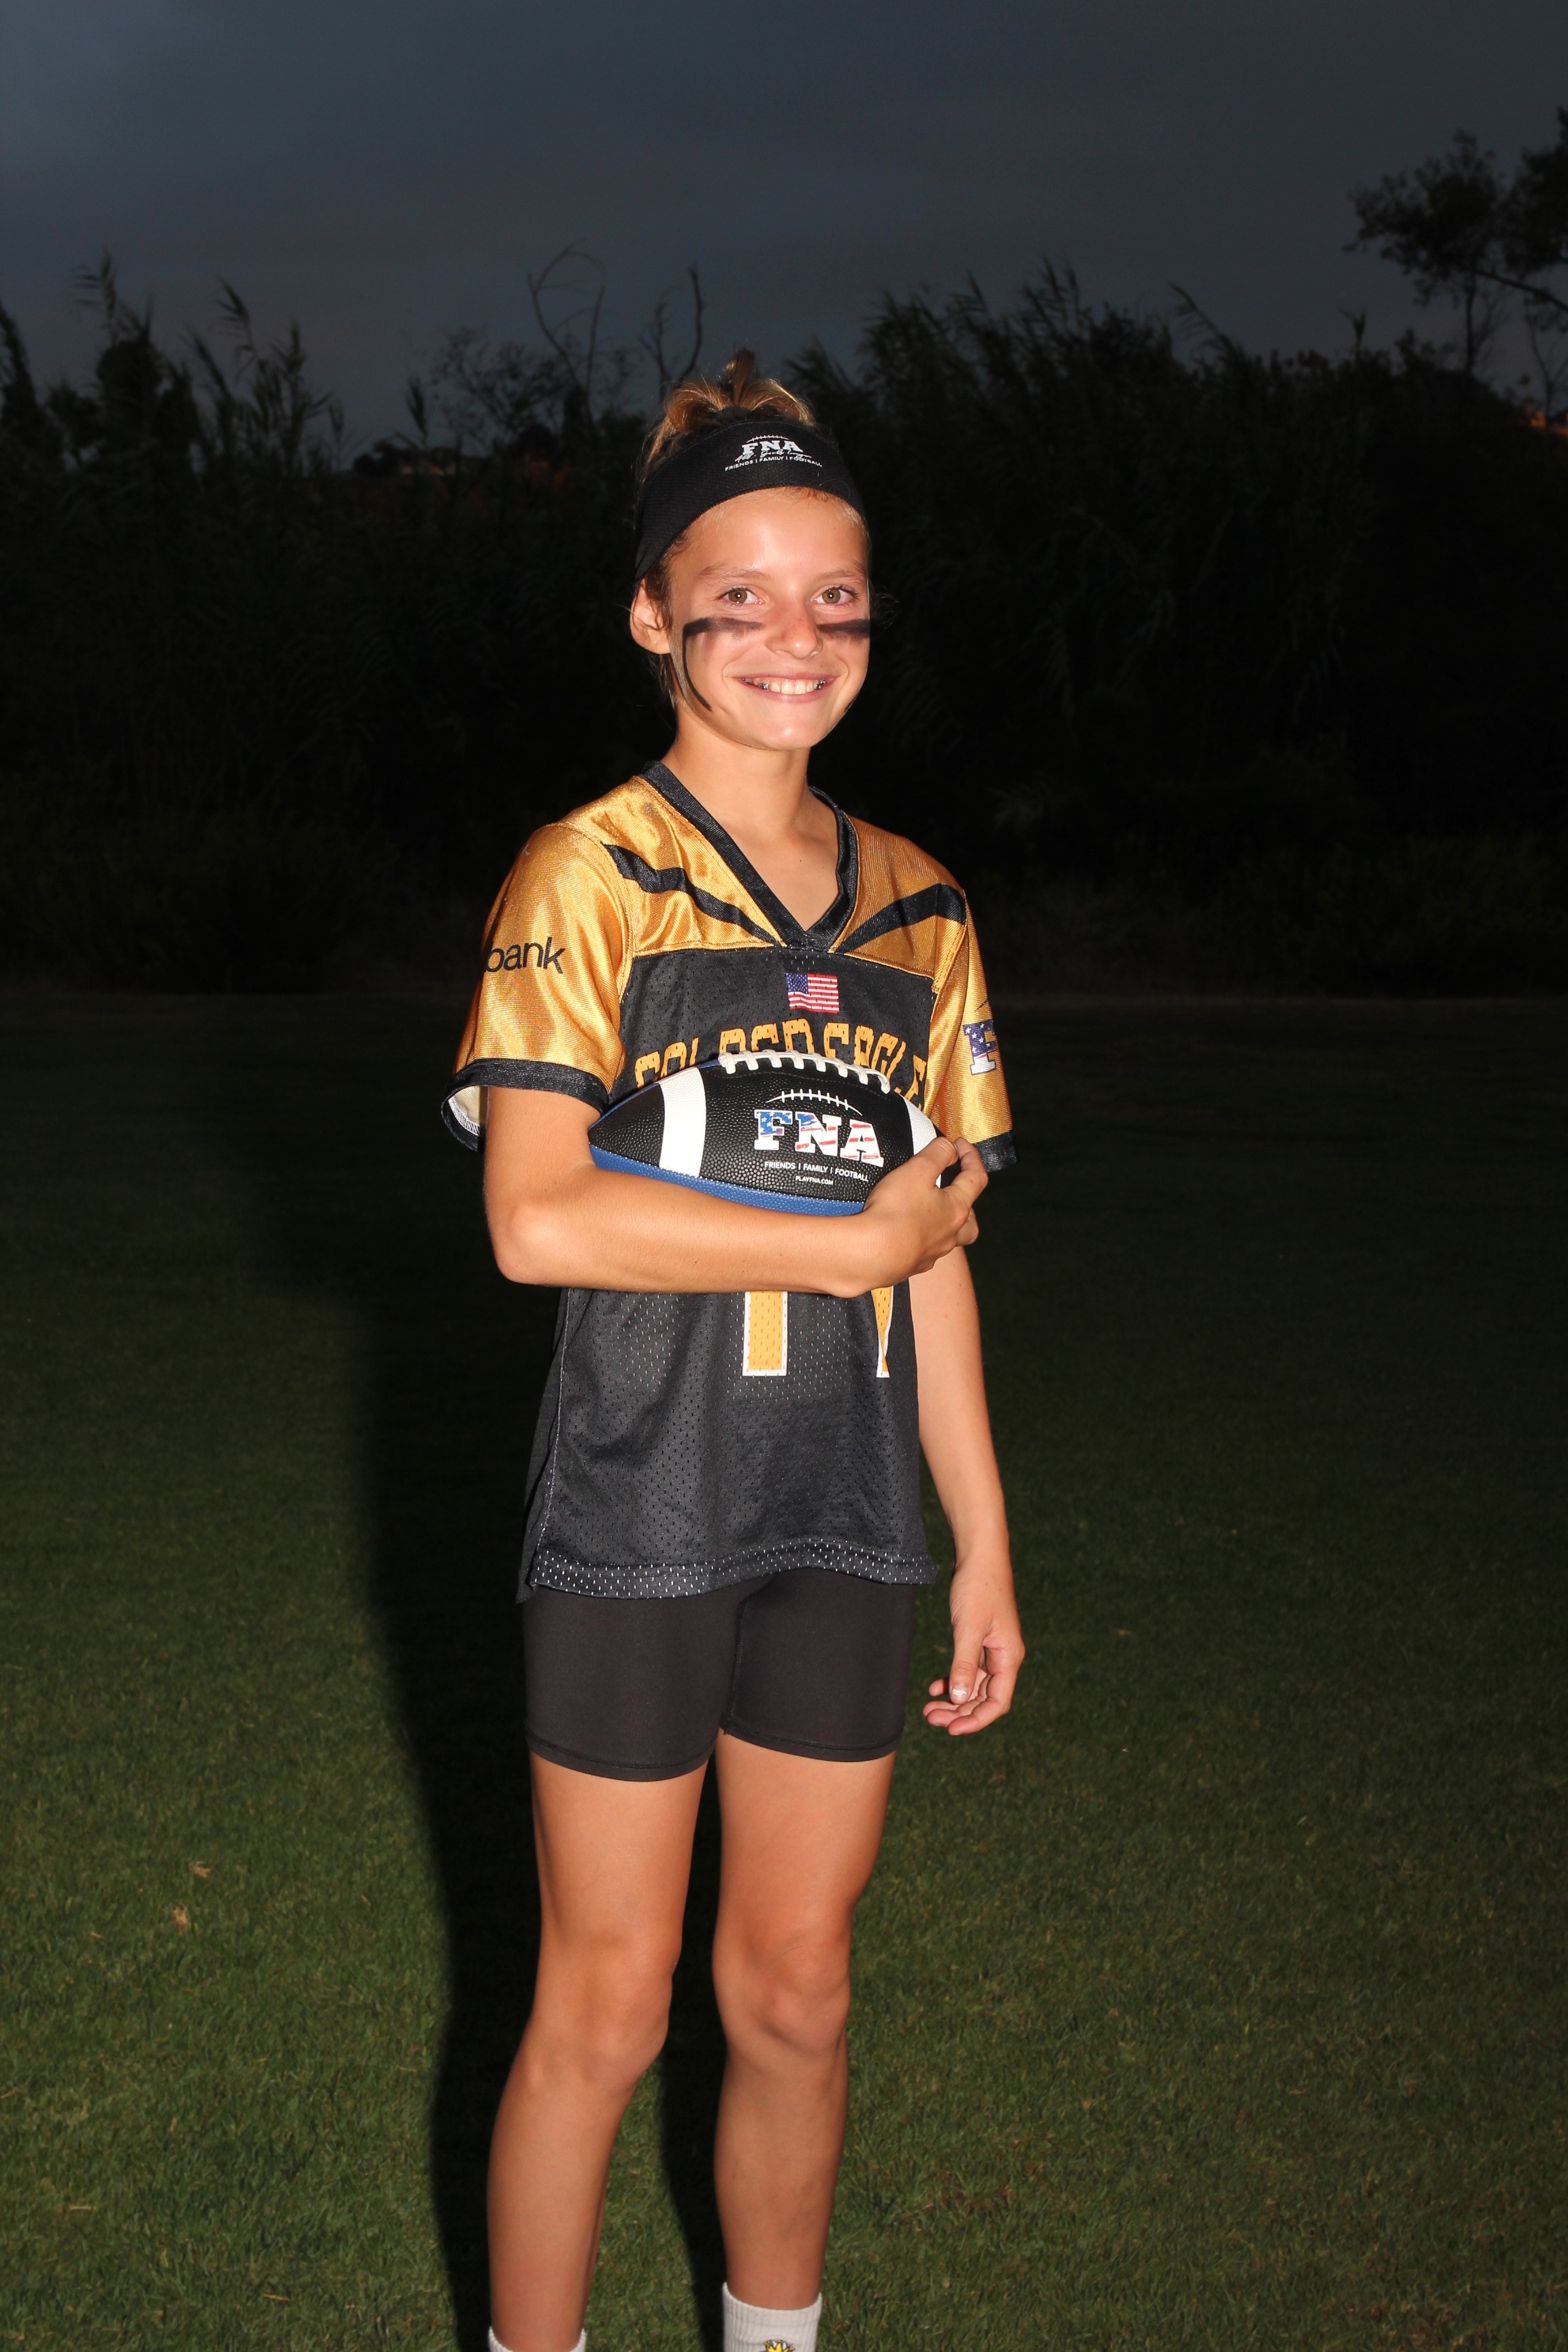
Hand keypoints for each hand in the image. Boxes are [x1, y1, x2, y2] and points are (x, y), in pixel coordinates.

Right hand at [848, 1136, 986, 1291]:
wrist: (870, 1254)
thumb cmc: (895, 1212)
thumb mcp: (917, 1170)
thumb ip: (937, 1154)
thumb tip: (950, 1148)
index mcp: (957, 1209)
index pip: (976, 1178)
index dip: (972, 1157)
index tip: (960, 1144)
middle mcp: (950, 1235)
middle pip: (971, 1220)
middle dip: (967, 1201)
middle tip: (954, 1189)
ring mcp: (933, 1253)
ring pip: (951, 1239)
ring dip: (947, 1224)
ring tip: (932, 1213)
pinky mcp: (913, 1265)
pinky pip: (927, 1252)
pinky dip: (923, 1240)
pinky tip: (909, 1233)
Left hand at [922, 1557, 1023, 1736]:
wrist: (980, 1557)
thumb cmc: (979, 1589)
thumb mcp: (969, 1628)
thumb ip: (964, 1664)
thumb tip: (960, 1700)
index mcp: (1009, 1658)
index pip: (998, 1703)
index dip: (976, 1721)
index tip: (951, 1730)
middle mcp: (1004, 1658)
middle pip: (985, 1699)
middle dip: (960, 1713)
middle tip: (931, 1719)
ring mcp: (993, 1650)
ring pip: (975, 1687)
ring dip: (954, 1700)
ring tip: (929, 1709)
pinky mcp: (981, 1641)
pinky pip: (969, 1671)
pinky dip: (953, 1681)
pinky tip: (935, 1686)